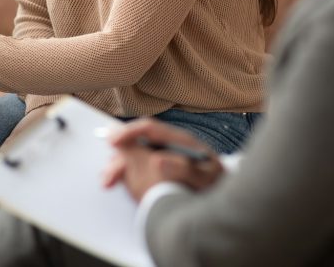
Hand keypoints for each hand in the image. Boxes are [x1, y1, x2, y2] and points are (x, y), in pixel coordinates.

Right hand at [101, 119, 222, 201]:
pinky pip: (136, 170)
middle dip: (119, 158)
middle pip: (136, 145)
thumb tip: (157, 160)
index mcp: (180, 141)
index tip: (113, 141)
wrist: (226, 203)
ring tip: (108, 182)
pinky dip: (125, 175)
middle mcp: (168, 147)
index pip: (149, 129)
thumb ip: (185, 169)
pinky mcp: (157, 173)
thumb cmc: (217, 186)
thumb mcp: (206, 178)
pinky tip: (118, 182)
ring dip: (119, 167)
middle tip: (107, 176)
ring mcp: (162, 159)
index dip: (129, 132)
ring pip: (133, 158)